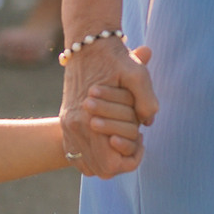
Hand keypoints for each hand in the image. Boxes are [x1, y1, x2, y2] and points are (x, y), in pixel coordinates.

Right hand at [58, 37, 155, 176]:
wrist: (86, 43)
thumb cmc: (113, 58)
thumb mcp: (136, 74)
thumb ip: (146, 100)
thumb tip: (148, 123)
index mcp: (87, 119)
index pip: (110, 164)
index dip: (131, 159)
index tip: (140, 140)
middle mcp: (73, 127)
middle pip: (99, 169)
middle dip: (121, 161)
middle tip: (133, 140)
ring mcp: (67, 126)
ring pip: (88, 165)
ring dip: (107, 159)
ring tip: (121, 138)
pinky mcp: (66, 123)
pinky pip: (77, 155)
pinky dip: (94, 154)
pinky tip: (108, 138)